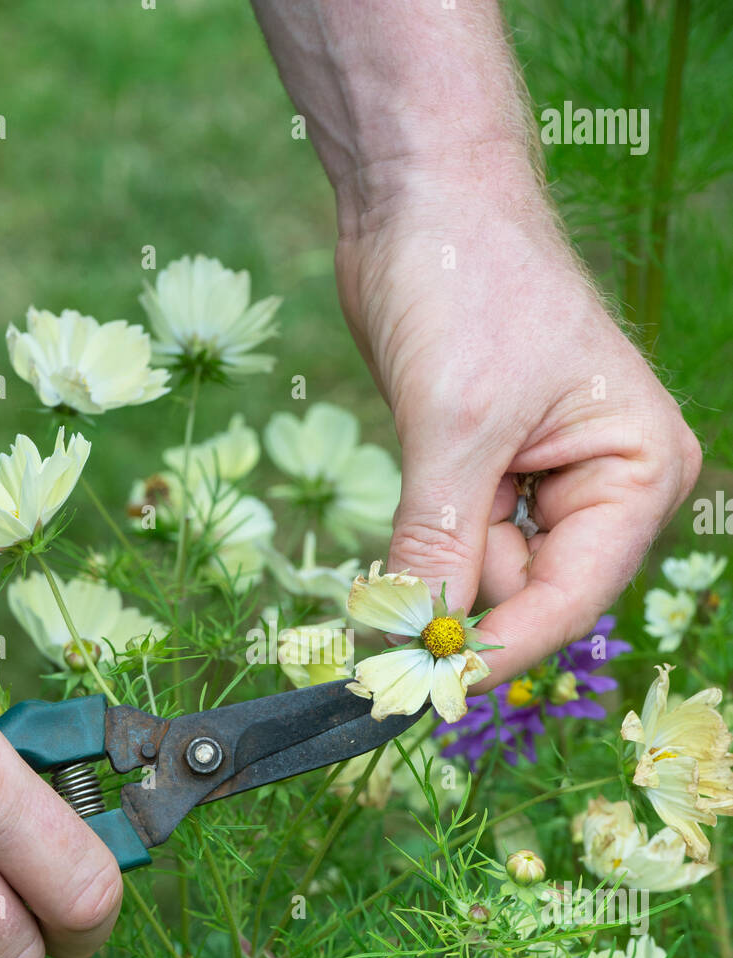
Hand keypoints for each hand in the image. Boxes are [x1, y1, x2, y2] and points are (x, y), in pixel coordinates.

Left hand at [334, 157, 701, 683]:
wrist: (420, 196)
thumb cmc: (465, 284)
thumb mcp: (454, 429)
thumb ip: (438, 547)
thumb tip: (408, 646)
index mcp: (637, 470)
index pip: (570, 597)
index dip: (499, 650)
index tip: (429, 691)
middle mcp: (604, 486)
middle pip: (525, 593)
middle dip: (456, 592)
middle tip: (390, 597)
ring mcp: (545, 481)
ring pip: (480, 572)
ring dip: (433, 550)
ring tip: (425, 454)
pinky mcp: (489, 470)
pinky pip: (453, 539)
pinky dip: (422, 534)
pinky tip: (419, 463)